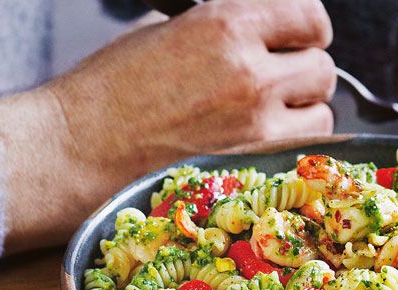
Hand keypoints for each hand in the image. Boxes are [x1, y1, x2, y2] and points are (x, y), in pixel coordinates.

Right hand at [0, 0, 334, 253]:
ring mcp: (255, 124)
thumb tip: (263, 33)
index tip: (299, 40)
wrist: (75, 151)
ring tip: (265, 118)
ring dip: (302, 114)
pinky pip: (304, 151)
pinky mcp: (251, 167)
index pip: (309, 15)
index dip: (308, 29)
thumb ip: (225, 29)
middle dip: (303, 74)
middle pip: (322, 67)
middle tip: (277, 85)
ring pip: (322, 113)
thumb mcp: (167, 32)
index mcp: (226, 24)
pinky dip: (292, 147)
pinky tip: (259, 145)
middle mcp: (249, 72)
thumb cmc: (110, 91)